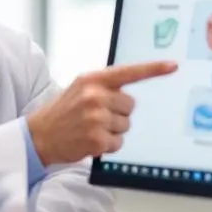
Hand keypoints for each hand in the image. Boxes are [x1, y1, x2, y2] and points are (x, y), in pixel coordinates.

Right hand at [26, 60, 177, 165]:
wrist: (39, 135)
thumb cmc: (63, 112)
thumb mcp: (79, 89)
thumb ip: (103, 86)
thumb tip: (130, 94)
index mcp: (92, 80)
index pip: (129, 72)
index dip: (153, 69)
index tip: (173, 65)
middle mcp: (95, 96)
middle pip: (130, 105)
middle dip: (119, 113)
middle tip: (97, 117)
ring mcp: (96, 118)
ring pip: (126, 126)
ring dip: (113, 131)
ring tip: (91, 129)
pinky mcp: (97, 139)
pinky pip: (118, 143)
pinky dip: (107, 145)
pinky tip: (91, 141)